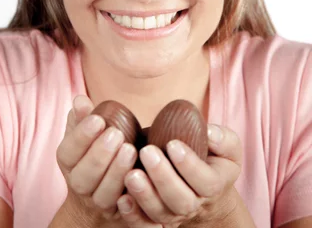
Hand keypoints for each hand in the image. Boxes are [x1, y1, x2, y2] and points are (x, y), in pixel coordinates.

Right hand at [56, 95, 138, 225]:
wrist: (97, 189)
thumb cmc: (92, 150)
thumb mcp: (84, 132)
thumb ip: (82, 117)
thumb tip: (80, 99)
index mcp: (68, 161)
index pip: (68, 151)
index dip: (81, 136)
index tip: (97, 119)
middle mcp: (78, 184)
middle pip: (84, 176)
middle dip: (99, 155)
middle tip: (116, 134)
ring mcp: (97, 202)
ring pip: (104, 194)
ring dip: (117, 172)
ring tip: (130, 149)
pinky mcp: (117, 213)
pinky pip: (125, 209)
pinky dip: (133, 193)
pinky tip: (142, 173)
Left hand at [116, 124, 241, 226]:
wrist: (203, 189)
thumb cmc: (213, 160)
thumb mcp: (227, 147)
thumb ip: (222, 139)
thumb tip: (208, 132)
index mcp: (214, 186)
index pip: (205, 181)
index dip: (189, 165)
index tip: (173, 144)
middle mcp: (194, 205)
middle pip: (180, 200)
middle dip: (163, 176)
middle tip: (148, 152)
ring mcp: (173, 215)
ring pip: (160, 213)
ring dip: (145, 195)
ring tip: (132, 173)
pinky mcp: (155, 219)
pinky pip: (144, 225)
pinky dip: (133, 215)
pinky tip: (122, 198)